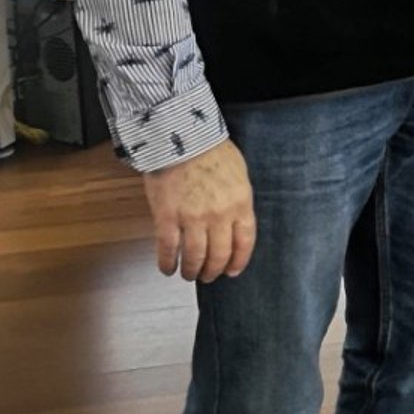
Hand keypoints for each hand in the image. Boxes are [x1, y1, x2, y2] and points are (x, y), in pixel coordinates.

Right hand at [144, 137, 255, 282]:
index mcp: (240, 202)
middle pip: (220, 255)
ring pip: (195, 259)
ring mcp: (193, 218)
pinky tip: (168, 268)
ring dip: (192, 272)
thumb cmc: (211, 150)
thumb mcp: (238, 174)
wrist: (182, 137)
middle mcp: (220, 214)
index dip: (238, 261)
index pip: (245, 242)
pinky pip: (168, 251)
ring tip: (189, 274)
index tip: (233, 271)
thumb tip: (235, 223)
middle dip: (214, 271)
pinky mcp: (168, 218)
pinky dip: (168, 264)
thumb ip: (238, 200)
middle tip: (208, 276)